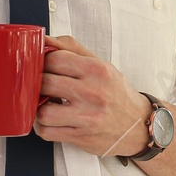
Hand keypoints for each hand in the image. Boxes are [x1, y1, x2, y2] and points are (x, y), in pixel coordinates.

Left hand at [36, 35, 152, 158]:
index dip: (43, 62)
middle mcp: (92, 93)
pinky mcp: (81, 137)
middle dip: (38, 85)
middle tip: (42, 86)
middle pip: (46, 83)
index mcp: (96, 70)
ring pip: (43, 112)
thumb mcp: (100, 65)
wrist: (138, 124)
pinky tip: (51, 120)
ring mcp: (87, 117)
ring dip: (39, 109)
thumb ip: (71, 49)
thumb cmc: (115, 92)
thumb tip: (43, 39)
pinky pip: (47, 132)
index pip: (55, 59)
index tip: (43, 67)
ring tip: (47, 104)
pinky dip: (43, 126)